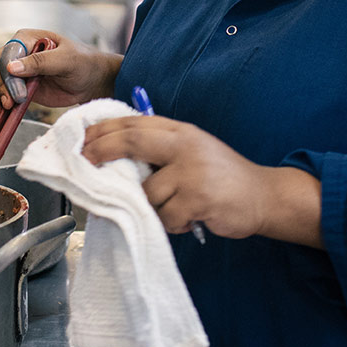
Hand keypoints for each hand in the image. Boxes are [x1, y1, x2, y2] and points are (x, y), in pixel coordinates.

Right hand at [0, 29, 121, 127]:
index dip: (5, 73)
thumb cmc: (83, 63)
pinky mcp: (19, 90)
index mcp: (26, 39)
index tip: (15, 92)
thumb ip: (40, 62)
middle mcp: (18, 54)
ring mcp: (17, 74)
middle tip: (9, 104)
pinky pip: (2, 98)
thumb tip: (12, 67)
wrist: (92, 81)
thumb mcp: (66, 59)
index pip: (6, 54)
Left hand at [81, 115, 322, 246]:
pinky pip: (166, 217)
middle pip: (131, 142)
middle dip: (103, 151)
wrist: (264, 196)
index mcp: (181, 131)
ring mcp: (192, 171)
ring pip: (147, 192)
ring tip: (173, 208)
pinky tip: (189, 219)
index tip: (82, 140)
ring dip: (152, 207)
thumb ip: (160, 149)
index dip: (104, 130)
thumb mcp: (192, 150)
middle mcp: (185, 145)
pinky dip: (172, 223)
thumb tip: (113, 157)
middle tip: (85, 163)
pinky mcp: (198, 198)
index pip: (134, 122)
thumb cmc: (222, 176)